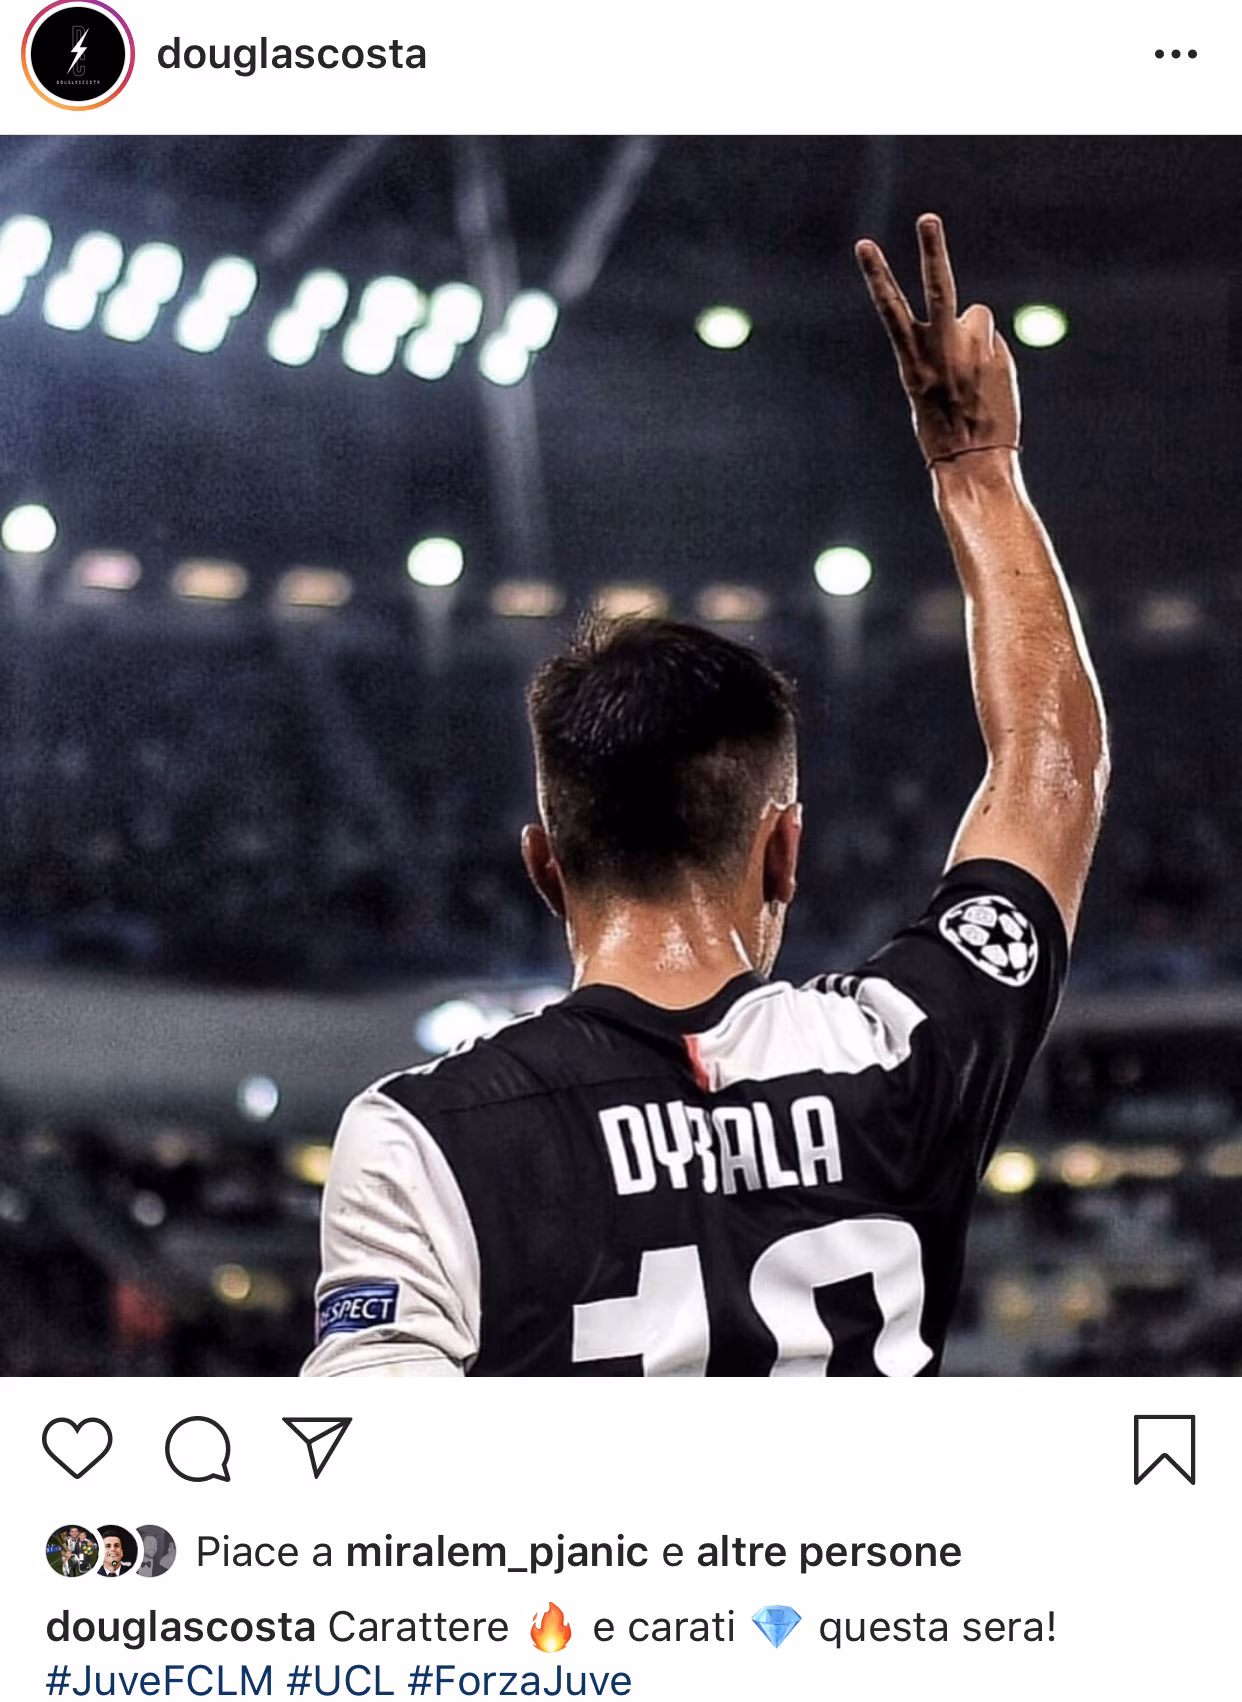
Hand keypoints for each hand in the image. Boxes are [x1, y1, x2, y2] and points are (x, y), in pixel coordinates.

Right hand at [855, 214, 1020, 467]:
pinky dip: (991, 359)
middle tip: (927, 219)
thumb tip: (975, 314)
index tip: (865, 245)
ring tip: (969, 372)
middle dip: (931, 249)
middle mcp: (941, 350)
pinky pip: (994, 344)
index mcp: (911, 359)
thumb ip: (943, 344)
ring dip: (975, 334)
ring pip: (978, 315)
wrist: (971, 460)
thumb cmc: (942, 428)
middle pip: (938, 287)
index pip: (891, 307)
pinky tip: (986, 388)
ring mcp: (973, 351)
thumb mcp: (925, 387)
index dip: (878, 274)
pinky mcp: (999, 357)